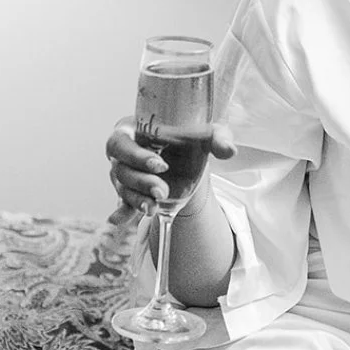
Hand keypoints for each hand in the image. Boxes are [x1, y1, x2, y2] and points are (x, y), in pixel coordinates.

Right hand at [105, 117, 234, 220]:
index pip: (122, 141)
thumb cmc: (192, 138)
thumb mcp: (207, 134)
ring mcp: (125, 174)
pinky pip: (122, 204)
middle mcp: (124, 152)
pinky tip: (122, 220)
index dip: (136, 155)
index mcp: (136, 129)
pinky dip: (123, 212)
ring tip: (155, 206)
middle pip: (120, 168)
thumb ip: (218, 138)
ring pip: (123, 188)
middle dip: (140, 181)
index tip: (161, 165)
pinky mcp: (131, 192)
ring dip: (138, 199)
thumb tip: (228, 150)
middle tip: (162, 190)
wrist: (191, 159)